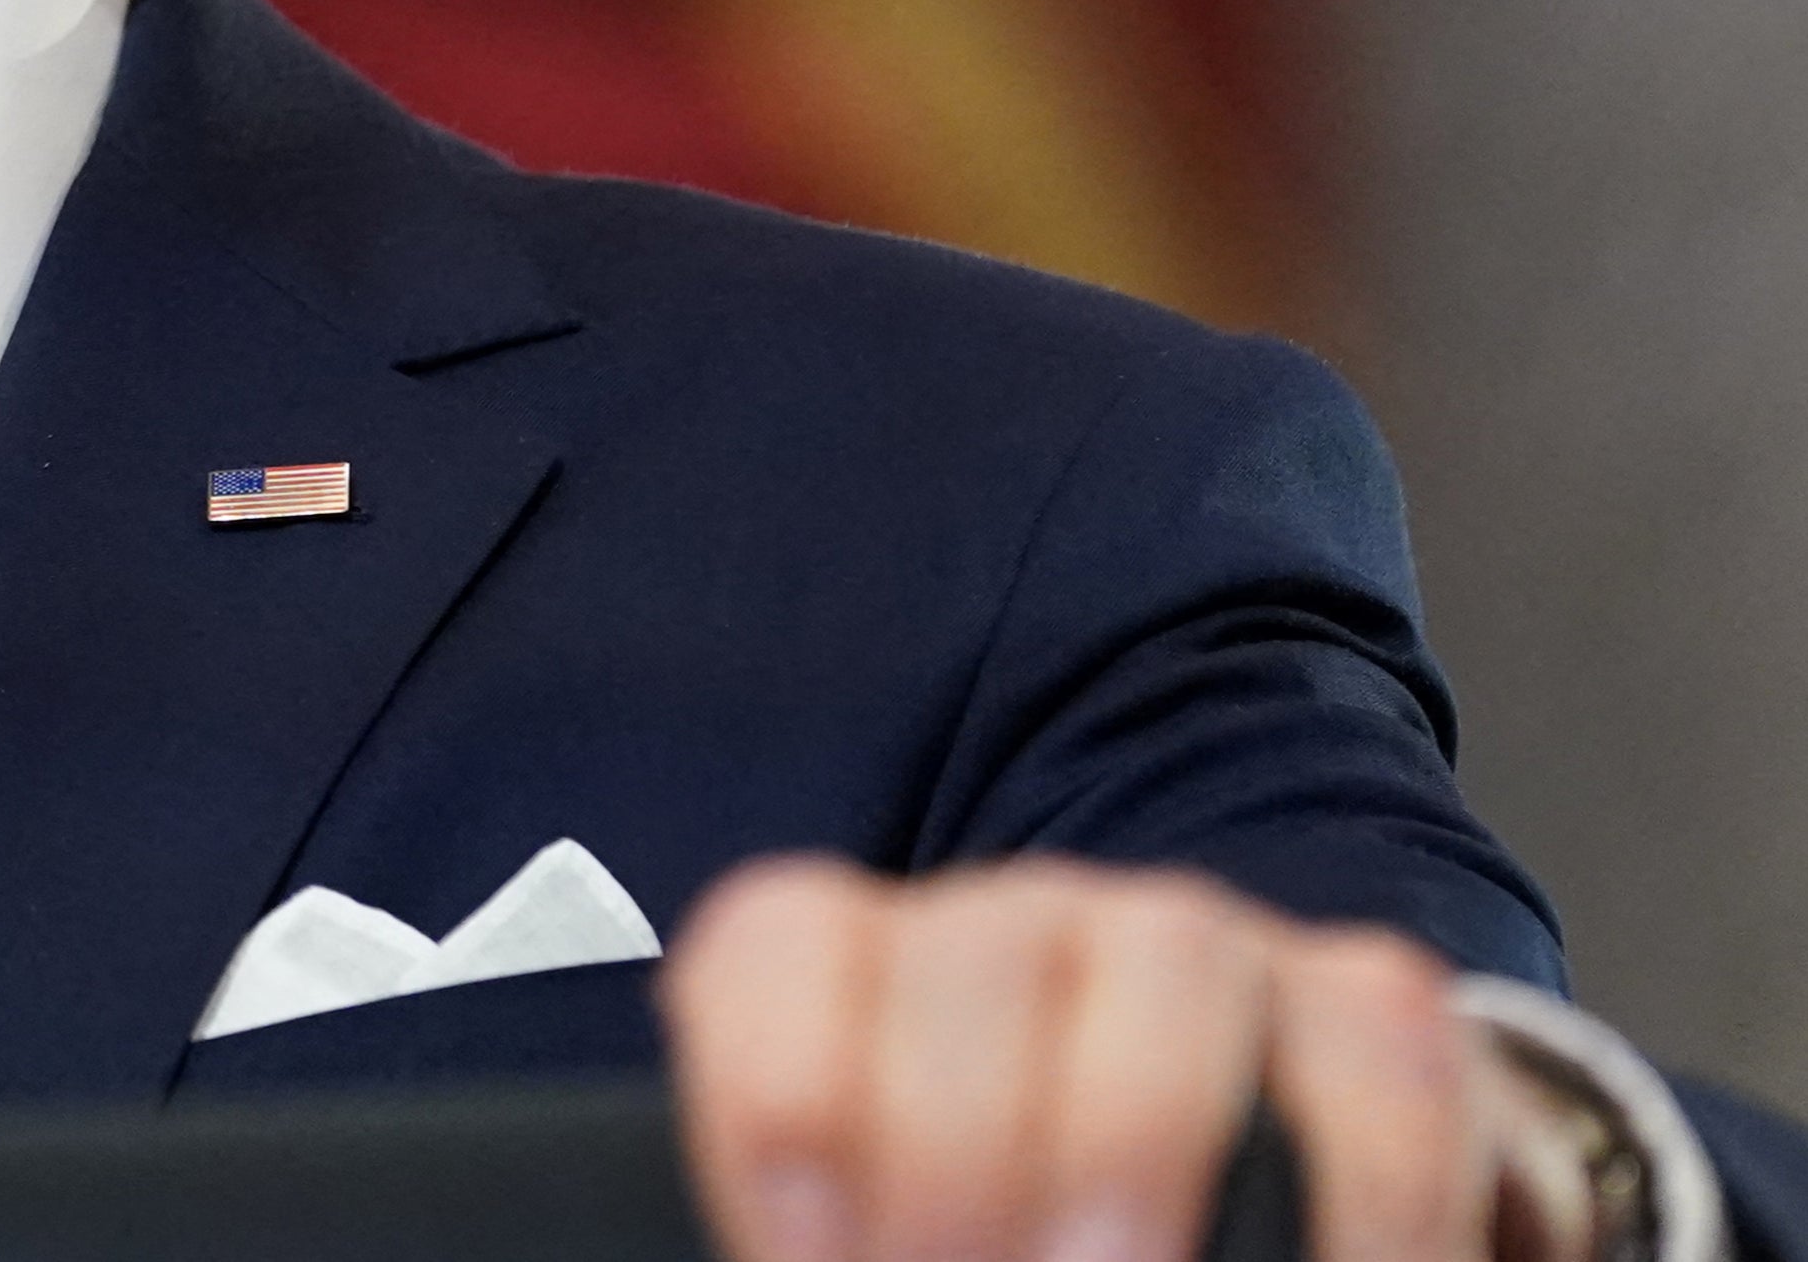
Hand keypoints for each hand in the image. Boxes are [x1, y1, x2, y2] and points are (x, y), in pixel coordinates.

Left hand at [666, 856, 1602, 1261]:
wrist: (1226, 1194)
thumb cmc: (1024, 1230)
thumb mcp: (914, 1224)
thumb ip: (882, 1228)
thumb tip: (837, 1254)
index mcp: (868, 973)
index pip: (778, 951)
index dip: (786, 1099)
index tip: (809, 1254)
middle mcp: (1023, 929)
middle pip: (966, 960)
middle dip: (955, 1146)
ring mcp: (1203, 949)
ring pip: (1170, 961)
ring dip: (1135, 1135)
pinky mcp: (1370, 1011)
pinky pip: (1380, 1059)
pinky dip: (1367, 1196)